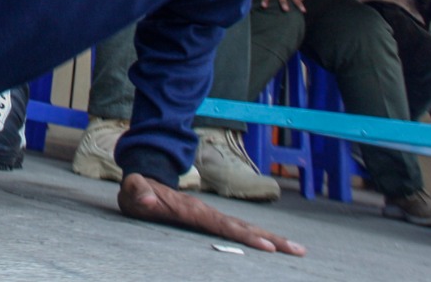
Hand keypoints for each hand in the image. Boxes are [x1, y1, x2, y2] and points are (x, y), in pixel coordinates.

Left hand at [118, 173, 303, 254]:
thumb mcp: (133, 189)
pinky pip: (238, 231)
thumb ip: (139, 192)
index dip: (244, 236)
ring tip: (297, 250)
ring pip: (245, 228)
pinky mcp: (210, 220)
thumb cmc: (138, 190)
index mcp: (193, 210)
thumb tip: (147, 199)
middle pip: (243, 227)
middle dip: (270, 239)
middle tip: (297, 250)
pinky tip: (274, 247)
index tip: (266, 246)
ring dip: (271, 238)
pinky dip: (257, 238)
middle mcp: (207, 212)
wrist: (144, 180)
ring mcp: (210, 216)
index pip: (223, 225)